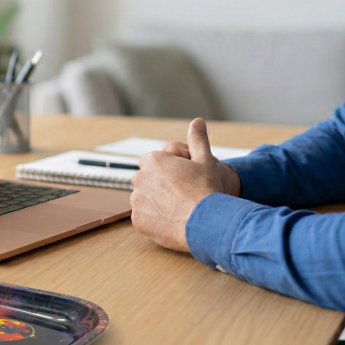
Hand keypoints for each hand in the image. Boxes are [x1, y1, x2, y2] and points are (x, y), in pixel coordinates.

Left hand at [130, 119, 240, 251]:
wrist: (206, 222)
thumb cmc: (207, 190)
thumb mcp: (206, 160)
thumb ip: (197, 140)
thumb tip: (197, 121)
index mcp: (153, 160)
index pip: (153, 162)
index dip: (168, 171)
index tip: (181, 180)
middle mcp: (140, 178)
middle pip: (147, 180)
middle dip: (158, 186)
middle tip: (180, 196)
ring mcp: (137, 200)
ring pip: (143, 199)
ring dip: (155, 203)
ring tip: (177, 210)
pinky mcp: (137, 220)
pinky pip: (143, 218)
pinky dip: (153, 220)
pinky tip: (171, 221)